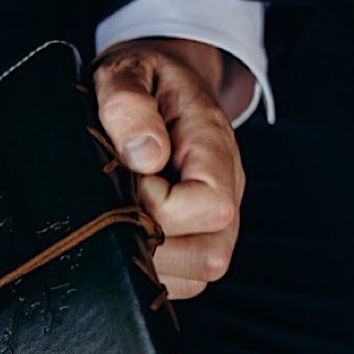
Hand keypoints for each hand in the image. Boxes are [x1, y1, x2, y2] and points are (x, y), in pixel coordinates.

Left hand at [94, 38, 249, 298]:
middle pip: (210, 257)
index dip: (161, 204)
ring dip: (151, 257)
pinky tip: (131, 230)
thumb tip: (145, 155)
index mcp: (215, 149)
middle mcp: (228, 192)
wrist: (159, 84)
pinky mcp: (196, 242)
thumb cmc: (143, 80)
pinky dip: (151, 266)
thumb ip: (129, 104)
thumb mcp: (128, 71)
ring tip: (127, 214)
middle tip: (125, 203)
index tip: (132, 178)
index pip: (211, 207)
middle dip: (155, 241)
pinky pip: (181, 281)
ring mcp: (216, 223)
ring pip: (196, 276)